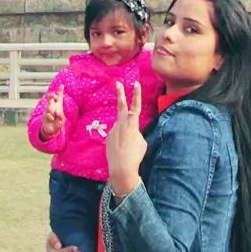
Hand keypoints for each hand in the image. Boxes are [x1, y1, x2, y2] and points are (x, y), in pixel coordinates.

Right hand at [39, 86, 65, 141]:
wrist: (50, 130)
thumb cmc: (57, 123)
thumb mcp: (61, 120)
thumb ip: (60, 115)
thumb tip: (56, 111)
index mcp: (58, 106)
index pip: (59, 97)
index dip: (60, 91)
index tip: (61, 85)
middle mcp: (52, 106)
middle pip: (51, 98)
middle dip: (51, 96)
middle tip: (53, 95)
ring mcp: (48, 110)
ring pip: (49, 107)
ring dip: (52, 111)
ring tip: (53, 115)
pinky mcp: (45, 115)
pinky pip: (48, 115)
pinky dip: (51, 118)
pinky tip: (51, 120)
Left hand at [106, 81, 146, 197]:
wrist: (121, 168)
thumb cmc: (135, 155)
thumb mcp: (142, 142)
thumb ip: (136, 132)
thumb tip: (131, 131)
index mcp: (132, 124)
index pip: (136, 106)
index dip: (137, 94)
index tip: (136, 83)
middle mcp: (121, 124)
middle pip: (121, 106)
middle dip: (120, 94)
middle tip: (117, 83)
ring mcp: (113, 130)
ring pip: (121, 127)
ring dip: (126, 134)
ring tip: (129, 148)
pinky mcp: (108, 137)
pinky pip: (117, 136)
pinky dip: (121, 141)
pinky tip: (122, 151)